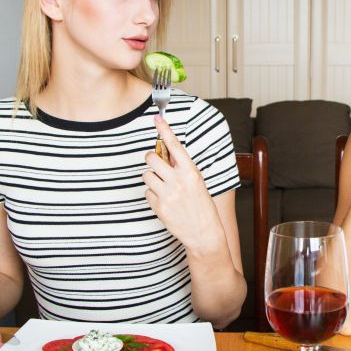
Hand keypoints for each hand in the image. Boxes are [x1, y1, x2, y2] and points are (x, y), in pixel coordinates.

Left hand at [143, 116, 220, 251]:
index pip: (174, 145)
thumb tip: (167, 154)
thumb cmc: (202, 206)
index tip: (157, 118)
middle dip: (152, 159)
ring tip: (163, 187)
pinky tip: (164, 201)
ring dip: (152, 178)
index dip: (164, 130)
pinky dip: (152, 195)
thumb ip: (182, 168)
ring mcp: (167, 194)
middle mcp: (178, 181)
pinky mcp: (158, 207)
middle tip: (157, 165)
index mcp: (190, 172)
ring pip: (146, 175)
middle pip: (151, 158)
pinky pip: (147, 193)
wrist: (204, 233)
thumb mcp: (197, 182)